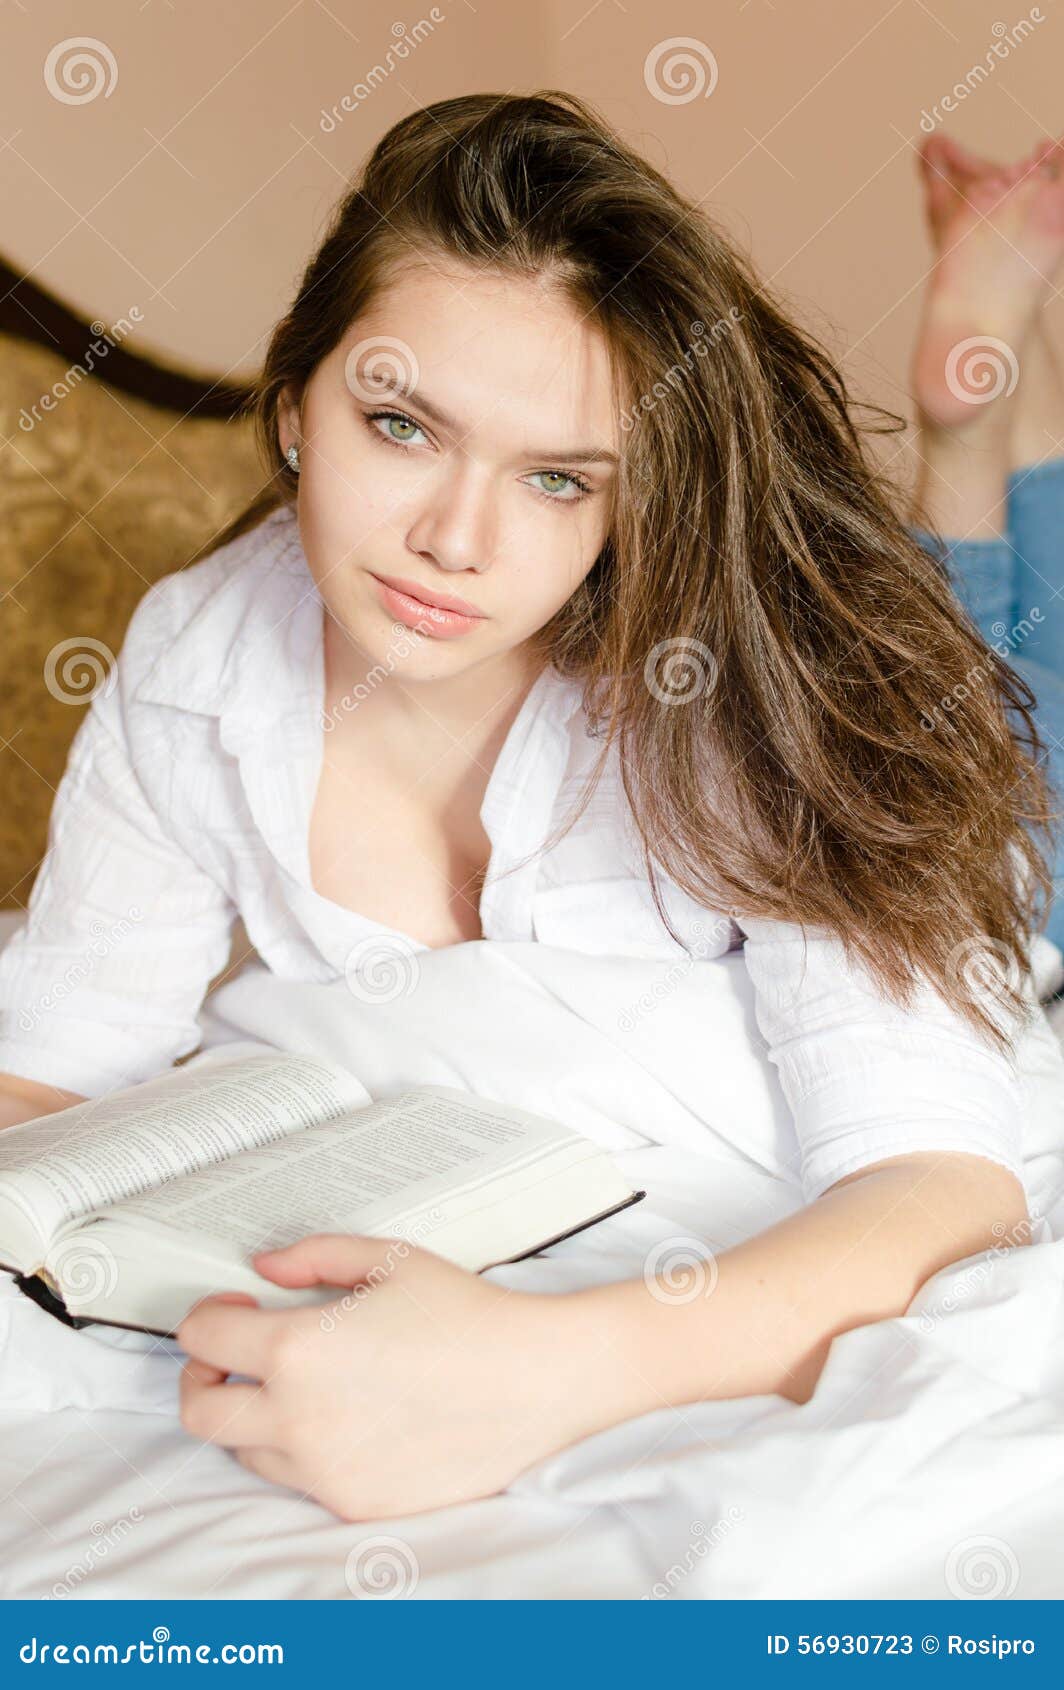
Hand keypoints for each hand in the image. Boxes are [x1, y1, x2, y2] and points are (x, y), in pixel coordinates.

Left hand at [176, 1234, 646, 1520]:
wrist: (535, 1380)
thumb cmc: (468, 1315)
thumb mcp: (387, 1259)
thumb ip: (312, 1256)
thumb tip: (265, 1268)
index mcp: (297, 1350)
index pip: (201, 1340)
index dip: (208, 1316)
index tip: (234, 1308)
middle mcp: (298, 1418)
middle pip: (200, 1412)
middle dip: (202, 1378)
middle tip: (230, 1358)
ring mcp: (323, 1469)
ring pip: (245, 1451)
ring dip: (255, 1416)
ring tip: (303, 1386)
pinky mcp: (352, 1502)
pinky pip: (300, 1479)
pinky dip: (305, 1449)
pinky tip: (347, 1417)